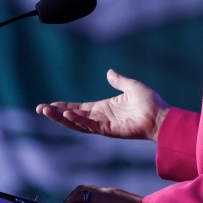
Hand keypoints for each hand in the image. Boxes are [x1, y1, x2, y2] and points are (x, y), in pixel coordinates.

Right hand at [36, 69, 169, 141]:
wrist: (162, 116)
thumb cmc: (150, 103)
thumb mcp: (131, 86)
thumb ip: (118, 80)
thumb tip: (109, 72)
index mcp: (105, 108)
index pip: (80, 108)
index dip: (65, 106)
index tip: (51, 104)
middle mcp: (101, 117)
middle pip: (73, 116)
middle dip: (56, 113)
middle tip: (40, 109)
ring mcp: (104, 125)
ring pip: (77, 123)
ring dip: (61, 117)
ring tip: (46, 111)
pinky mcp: (109, 130)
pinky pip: (90, 126)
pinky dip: (78, 120)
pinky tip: (67, 114)